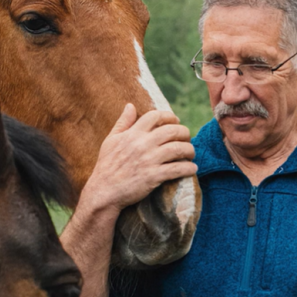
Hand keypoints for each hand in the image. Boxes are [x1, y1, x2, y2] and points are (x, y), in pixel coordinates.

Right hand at [80, 103, 196, 213]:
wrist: (104, 191)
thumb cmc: (106, 166)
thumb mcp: (111, 140)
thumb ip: (122, 122)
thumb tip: (130, 105)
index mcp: (133, 133)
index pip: (156, 116)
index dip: (169, 116)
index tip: (176, 122)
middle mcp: (143, 144)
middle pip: (172, 130)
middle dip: (184, 132)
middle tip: (187, 138)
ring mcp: (149, 160)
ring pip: (178, 148)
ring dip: (189, 150)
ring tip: (190, 153)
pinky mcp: (154, 176)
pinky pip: (178, 169)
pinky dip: (188, 168)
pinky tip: (192, 169)